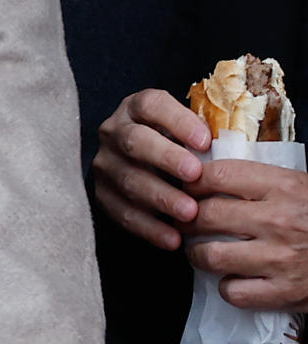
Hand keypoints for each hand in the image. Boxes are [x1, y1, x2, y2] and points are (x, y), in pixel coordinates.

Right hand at [92, 87, 210, 249]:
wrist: (148, 170)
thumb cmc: (181, 150)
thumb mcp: (188, 132)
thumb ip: (205, 136)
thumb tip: (240, 145)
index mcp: (137, 109)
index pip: (152, 105)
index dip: (177, 121)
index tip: (205, 141)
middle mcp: (115, 132)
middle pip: (134, 140)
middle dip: (165, 158)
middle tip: (194, 175)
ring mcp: (106, 164)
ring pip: (128, 178)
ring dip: (160, 197)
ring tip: (190, 213)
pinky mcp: (102, 194)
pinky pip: (122, 212)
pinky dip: (149, 227)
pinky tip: (173, 238)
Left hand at [186, 160, 307, 309]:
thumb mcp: (299, 184)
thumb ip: (258, 180)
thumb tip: (206, 170)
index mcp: (284, 186)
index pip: (216, 175)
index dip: (191, 182)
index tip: (186, 189)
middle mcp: (279, 221)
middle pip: (205, 215)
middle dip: (187, 219)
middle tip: (186, 223)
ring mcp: (281, 259)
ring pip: (210, 256)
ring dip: (198, 254)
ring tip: (203, 251)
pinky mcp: (287, 292)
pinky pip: (234, 292)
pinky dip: (227, 287)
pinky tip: (234, 279)